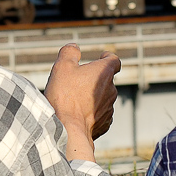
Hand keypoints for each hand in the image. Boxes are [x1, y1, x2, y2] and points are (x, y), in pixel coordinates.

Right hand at [44, 44, 121, 160]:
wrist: (68, 129)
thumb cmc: (64, 96)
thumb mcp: (62, 67)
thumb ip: (69, 52)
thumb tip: (74, 47)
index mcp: (104, 73)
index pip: (114, 60)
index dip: (108, 58)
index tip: (102, 57)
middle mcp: (111, 90)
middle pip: (106, 80)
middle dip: (95, 79)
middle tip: (77, 82)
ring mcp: (109, 108)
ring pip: (103, 98)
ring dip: (93, 97)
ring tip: (75, 101)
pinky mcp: (105, 123)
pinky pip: (100, 114)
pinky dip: (92, 113)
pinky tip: (79, 115)